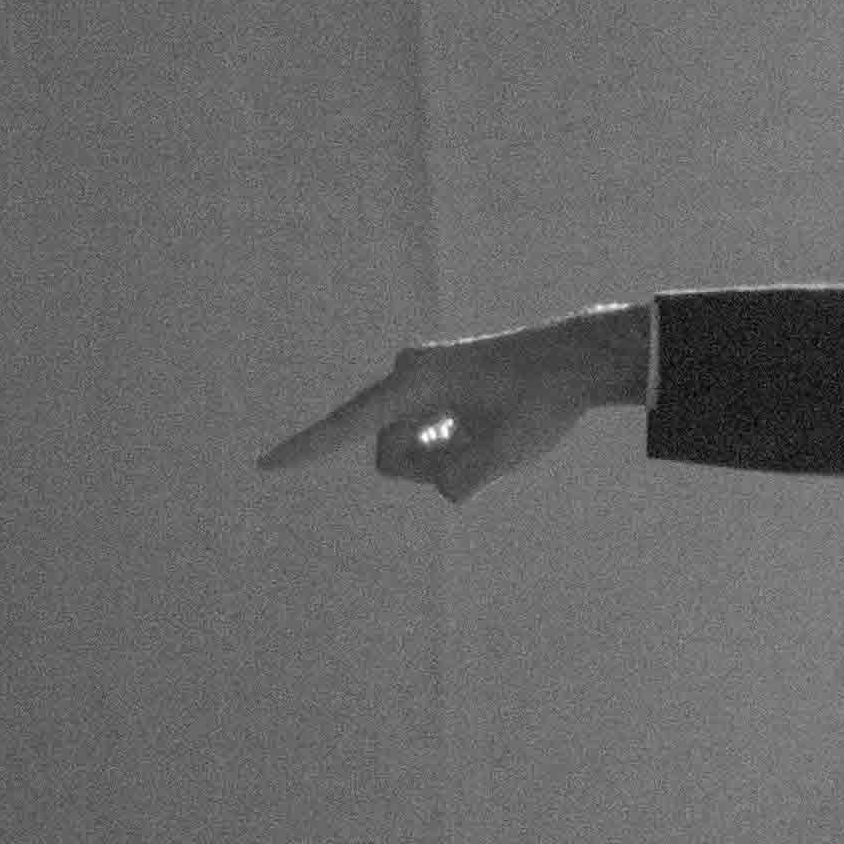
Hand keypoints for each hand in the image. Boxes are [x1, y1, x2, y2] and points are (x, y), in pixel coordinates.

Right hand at [258, 309, 647, 500]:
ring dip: (445, 456)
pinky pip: (428, 435)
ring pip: (409, 447)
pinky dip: (454, 443)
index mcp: (414, 383)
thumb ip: (459, 480)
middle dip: (428, 467)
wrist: (577, 358)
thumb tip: (439, 485)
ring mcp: (420, 380)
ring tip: (492, 432)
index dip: (306, 449)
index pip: (349, 425)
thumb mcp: (506, 451)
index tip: (265, 465)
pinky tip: (488, 425)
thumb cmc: (542, 401)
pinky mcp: (436, 388)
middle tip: (486, 449)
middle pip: (390, 452)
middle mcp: (408, 376)